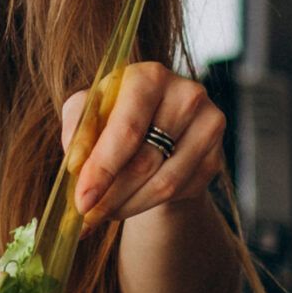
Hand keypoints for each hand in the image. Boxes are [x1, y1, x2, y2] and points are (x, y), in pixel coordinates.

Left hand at [61, 62, 225, 224]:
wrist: (156, 126)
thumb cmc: (114, 114)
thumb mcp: (88, 113)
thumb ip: (77, 132)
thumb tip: (76, 166)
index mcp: (149, 77)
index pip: (127, 130)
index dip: (102, 168)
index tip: (81, 199)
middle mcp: (186, 95)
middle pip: (144, 161)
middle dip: (110, 194)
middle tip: (86, 215)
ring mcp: (208, 126)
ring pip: (164, 183)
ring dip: (126, 205)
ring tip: (100, 213)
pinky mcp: (215, 156)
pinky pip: (179, 192)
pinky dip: (145, 205)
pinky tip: (125, 205)